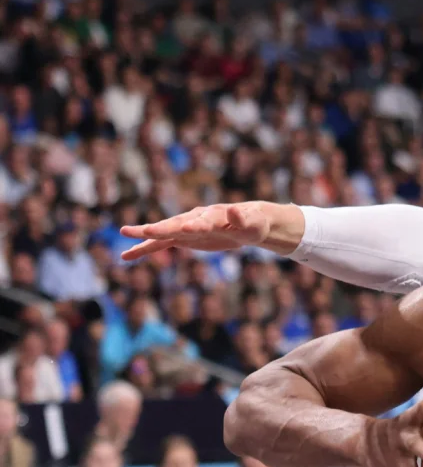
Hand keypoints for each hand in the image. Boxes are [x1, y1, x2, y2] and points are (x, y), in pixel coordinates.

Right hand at [119, 203, 272, 260]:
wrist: (248, 222)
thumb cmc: (254, 224)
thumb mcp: (253, 224)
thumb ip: (243, 219)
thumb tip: (235, 210)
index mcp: (215, 215)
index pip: (203, 221)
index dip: (195, 226)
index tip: (185, 228)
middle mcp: (196, 218)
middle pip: (178, 224)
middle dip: (164, 228)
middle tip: (146, 230)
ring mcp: (187, 227)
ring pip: (164, 232)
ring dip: (146, 235)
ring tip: (124, 232)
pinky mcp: (182, 237)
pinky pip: (160, 244)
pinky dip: (145, 249)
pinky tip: (126, 256)